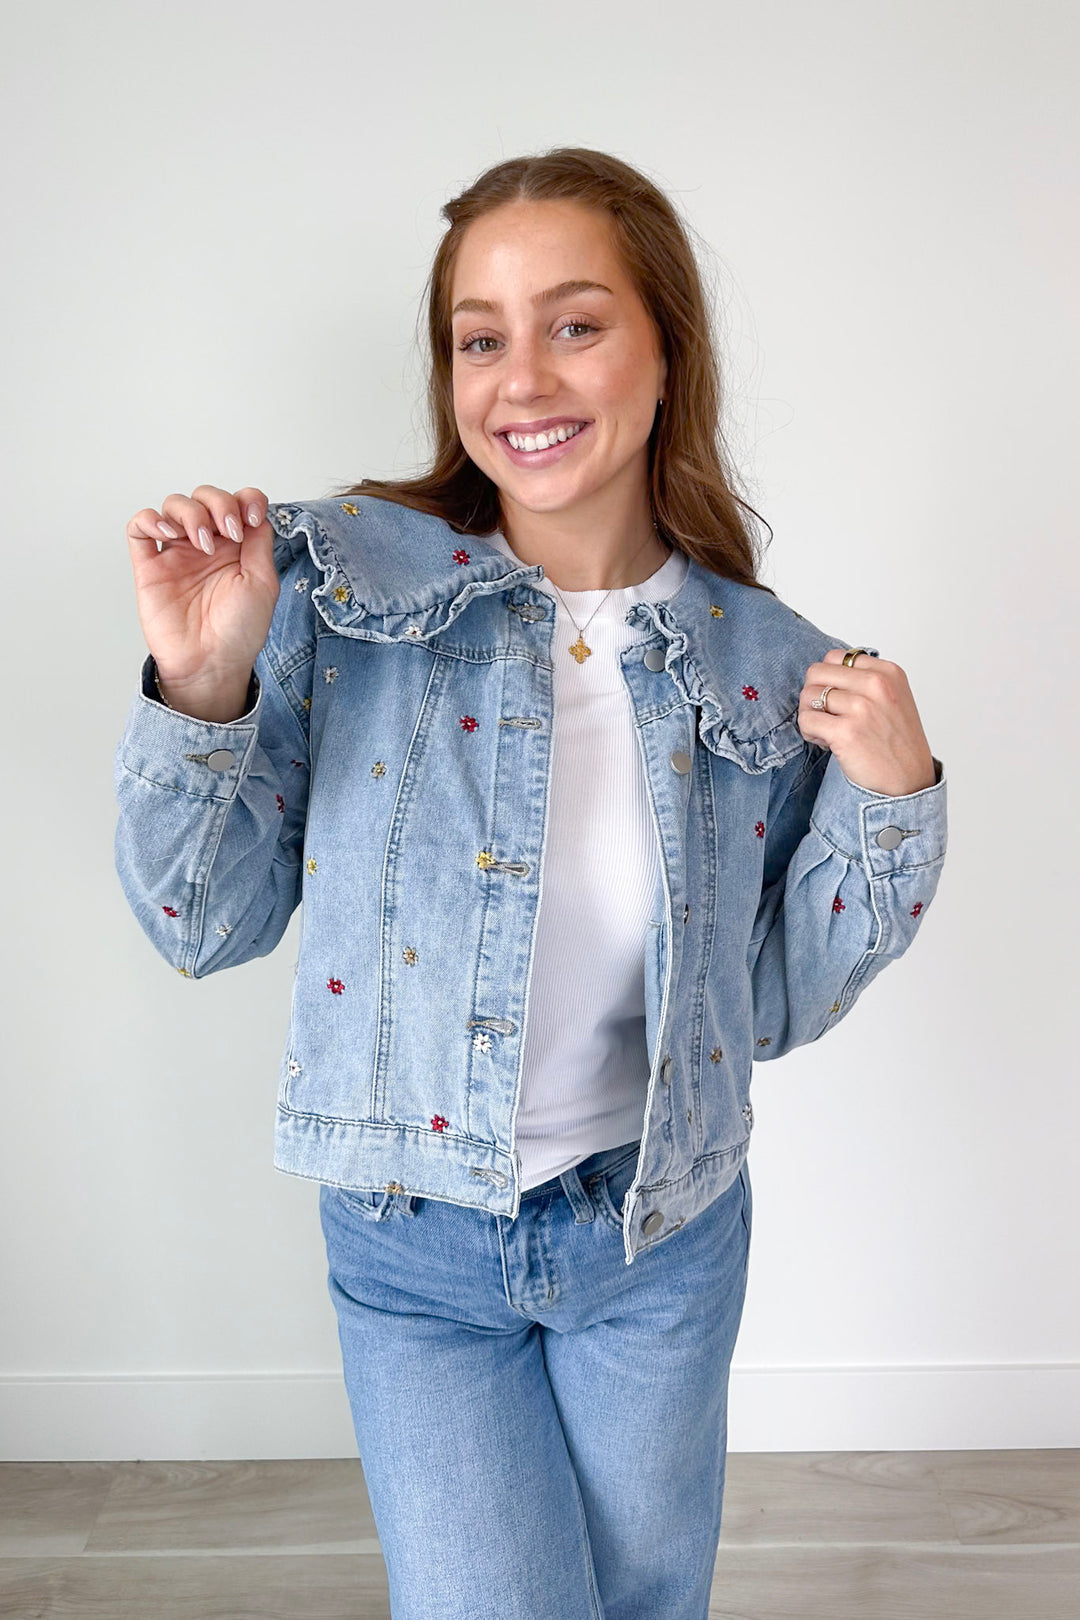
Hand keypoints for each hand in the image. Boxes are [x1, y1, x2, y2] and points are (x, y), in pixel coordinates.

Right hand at [125, 485, 278, 688]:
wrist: (211, 663)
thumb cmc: (239, 631)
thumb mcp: (263, 583)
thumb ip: (259, 542)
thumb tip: (254, 509)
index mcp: (237, 546)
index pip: (239, 502)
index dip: (246, 500)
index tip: (252, 519)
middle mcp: (206, 544)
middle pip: (206, 497)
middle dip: (218, 503)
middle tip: (228, 531)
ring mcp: (177, 553)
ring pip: (174, 505)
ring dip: (190, 512)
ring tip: (202, 542)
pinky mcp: (150, 566)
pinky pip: (139, 528)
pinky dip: (150, 519)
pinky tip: (168, 532)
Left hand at [797, 649, 936, 796]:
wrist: (908, 781)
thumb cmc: (897, 743)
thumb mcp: (892, 698)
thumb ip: (864, 680)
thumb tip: (824, 672)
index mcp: (888, 672)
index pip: (835, 657)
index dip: (829, 679)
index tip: (839, 700)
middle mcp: (876, 685)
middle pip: (816, 672)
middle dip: (814, 694)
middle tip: (827, 715)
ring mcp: (861, 707)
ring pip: (808, 695)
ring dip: (811, 715)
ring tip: (827, 731)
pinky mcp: (846, 732)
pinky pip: (806, 720)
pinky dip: (809, 733)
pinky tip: (827, 743)